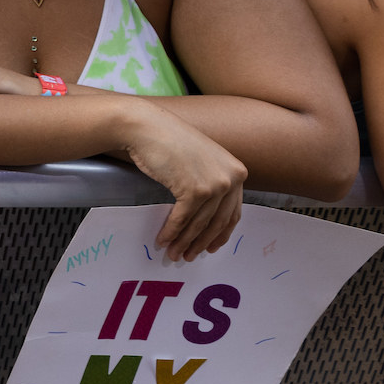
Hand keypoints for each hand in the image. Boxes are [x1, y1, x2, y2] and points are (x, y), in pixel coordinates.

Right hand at [120, 107, 245, 261]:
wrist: (147, 127)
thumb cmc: (169, 140)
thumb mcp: (202, 159)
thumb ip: (211, 180)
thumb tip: (206, 213)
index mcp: (237, 172)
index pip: (233, 212)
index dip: (220, 234)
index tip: (210, 246)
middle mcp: (231, 179)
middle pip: (217, 222)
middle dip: (201, 243)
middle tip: (189, 256)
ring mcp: (214, 185)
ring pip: (199, 224)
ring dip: (184, 242)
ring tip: (173, 253)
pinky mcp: (194, 190)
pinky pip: (182, 219)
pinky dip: (171, 232)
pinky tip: (163, 240)